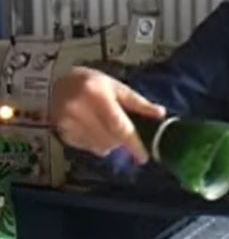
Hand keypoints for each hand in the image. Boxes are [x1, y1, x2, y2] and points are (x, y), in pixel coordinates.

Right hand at [50, 66, 165, 162]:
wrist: (57, 82)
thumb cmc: (93, 84)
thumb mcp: (117, 87)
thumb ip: (139, 103)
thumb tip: (160, 114)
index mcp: (96, 94)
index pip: (119, 126)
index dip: (134, 144)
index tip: (144, 157)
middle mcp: (79, 109)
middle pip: (111, 140)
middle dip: (123, 142)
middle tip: (124, 133)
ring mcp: (68, 122)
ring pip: (100, 147)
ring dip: (110, 143)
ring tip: (106, 126)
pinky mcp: (62, 132)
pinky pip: (88, 148)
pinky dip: (96, 143)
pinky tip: (93, 128)